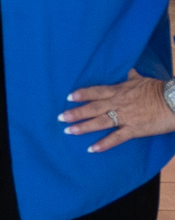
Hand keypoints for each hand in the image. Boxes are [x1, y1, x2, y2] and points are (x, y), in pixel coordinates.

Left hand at [60, 70, 174, 152]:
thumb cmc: (160, 90)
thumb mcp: (142, 80)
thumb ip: (132, 77)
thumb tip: (129, 70)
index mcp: (119, 91)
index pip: (96, 92)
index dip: (82, 94)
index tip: (68, 97)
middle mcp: (119, 103)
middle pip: (93, 108)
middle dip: (76, 112)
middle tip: (60, 117)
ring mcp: (126, 117)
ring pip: (100, 122)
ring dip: (83, 127)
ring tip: (69, 131)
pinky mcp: (135, 130)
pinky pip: (116, 138)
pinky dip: (104, 144)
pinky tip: (92, 149)